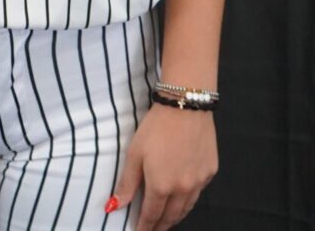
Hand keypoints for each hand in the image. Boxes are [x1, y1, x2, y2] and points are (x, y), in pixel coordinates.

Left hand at [107, 103, 218, 229]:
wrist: (186, 105)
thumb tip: (114, 207)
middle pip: (171, 216)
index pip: (152, 216)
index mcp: (161, 186)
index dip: (145, 227)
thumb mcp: (135, 152)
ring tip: (167, 219)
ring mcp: (199, 181)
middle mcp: (183, 189)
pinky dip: (189, 198)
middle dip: (161, 226)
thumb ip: (127, 183)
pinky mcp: (210, 171)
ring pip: (187, 208)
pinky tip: (184, 195)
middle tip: (153, 229)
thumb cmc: (156, 127)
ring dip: (176, 216)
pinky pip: (198, 192)